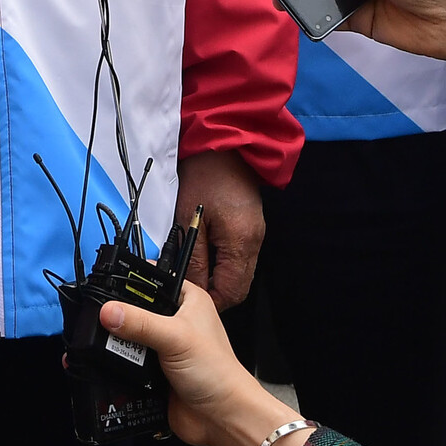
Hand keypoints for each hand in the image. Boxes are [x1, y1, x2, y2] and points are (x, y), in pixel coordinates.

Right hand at [99, 284, 303, 445]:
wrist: (221, 419)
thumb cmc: (218, 374)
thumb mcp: (176, 338)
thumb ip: (140, 323)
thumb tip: (110, 311)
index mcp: (187, 300)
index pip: (154, 278)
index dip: (132, 278)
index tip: (107, 282)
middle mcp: (175, 321)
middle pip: (137, 307)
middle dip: (121, 314)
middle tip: (105, 317)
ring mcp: (163, 347)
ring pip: (130, 336)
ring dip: (119, 342)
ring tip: (108, 342)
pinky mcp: (153, 371)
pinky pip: (128, 361)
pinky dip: (119, 363)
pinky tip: (112, 363)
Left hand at [175, 151, 263, 311]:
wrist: (224, 144)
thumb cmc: (204, 175)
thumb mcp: (189, 217)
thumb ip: (192, 257)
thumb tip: (189, 287)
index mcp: (241, 242)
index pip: (232, 292)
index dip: (211, 300)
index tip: (190, 298)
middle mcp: (255, 242)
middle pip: (240, 286)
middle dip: (216, 291)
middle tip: (191, 287)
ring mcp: (256, 234)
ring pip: (241, 272)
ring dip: (220, 276)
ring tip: (196, 268)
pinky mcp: (252, 226)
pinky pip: (241, 255)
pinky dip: (225, 261)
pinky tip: (207, 251)